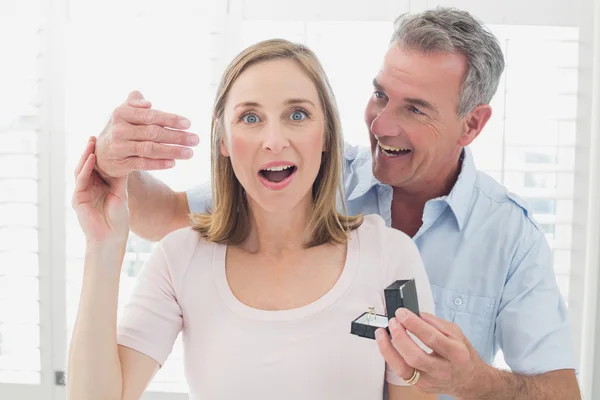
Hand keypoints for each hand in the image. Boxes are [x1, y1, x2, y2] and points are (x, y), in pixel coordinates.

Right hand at [71, 137, 129, 242]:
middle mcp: (88, 187)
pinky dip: (85, 169)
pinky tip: (91, 159)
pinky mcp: (78, 199)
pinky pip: (81, 180)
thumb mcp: (121, 193)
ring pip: (81, 170)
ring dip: (86, 156)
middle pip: (87, 165)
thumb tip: (126, 158)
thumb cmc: (118, 219)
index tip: (106, 140)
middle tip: (95, 136)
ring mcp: (82, 192)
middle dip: (90, 150)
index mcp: (99, 185)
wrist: (112, 238)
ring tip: (91, 143)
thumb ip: (119, 178)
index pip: (97, 166)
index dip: (100, 153)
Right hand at [95, 90, 198, 178]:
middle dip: (177, 136)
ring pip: (150, 149)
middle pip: (153, 133)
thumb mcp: (124, 112)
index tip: (188, 124)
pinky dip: (159, 164)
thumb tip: (147, 102)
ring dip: (172, 151)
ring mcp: (119, 147)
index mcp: (122, 113)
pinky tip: (173, 163)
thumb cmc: (121, 128)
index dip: (170, 119)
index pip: (150, 116)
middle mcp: (119, 130)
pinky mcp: (121, 163)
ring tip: (190, 153)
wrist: (102, 153)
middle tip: (195, 140)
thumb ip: (135, 102)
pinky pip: (143, 164)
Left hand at [375, 309, 490, 397]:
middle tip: (392, 321)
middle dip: (400, 337)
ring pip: (404, 369)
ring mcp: (430, 381)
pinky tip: (386, 345)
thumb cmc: (462, 354)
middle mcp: (443, 370)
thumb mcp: (456, 333)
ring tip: (381, 333)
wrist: (469, 381)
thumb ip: (435, 323)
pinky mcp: (421, 386)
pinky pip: (401, 372)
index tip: (401, 313)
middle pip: (416, 356)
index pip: (432, 338)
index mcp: (456, 353)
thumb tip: (415, 314)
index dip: (414, 324)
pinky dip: (391, 357)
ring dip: (388, 349)